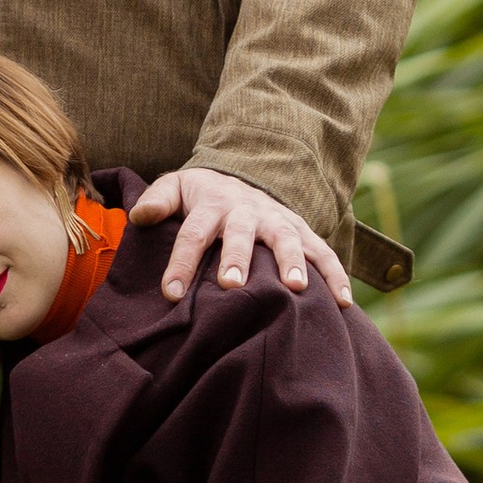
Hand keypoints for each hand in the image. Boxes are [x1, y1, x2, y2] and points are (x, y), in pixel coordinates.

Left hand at [131, 165, 351, 305]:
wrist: (241, 179)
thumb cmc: (201, 195)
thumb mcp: (176, 187)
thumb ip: (158, 200)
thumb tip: (138, 216)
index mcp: (213, 204)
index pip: (193, 233)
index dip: (181, 262)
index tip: (171, 292)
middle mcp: (248, 212)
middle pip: (242, 234)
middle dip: (238, 258)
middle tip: (232, 285)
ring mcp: (278, 221)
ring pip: (287, 240)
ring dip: (292, 262)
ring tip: (296, 289)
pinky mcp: (302, 232)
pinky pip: (323, 252)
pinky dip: (336, 275)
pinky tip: (343, 303)